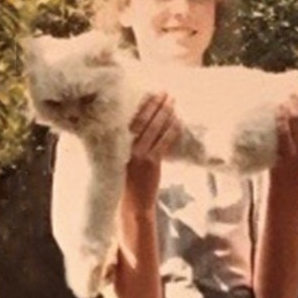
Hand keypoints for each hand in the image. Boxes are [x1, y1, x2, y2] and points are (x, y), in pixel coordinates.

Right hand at [124, 93, 181, 210]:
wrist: (133, 205)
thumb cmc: (130, 183)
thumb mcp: (125, 161)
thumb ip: (132, 146)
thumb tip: (145, 128)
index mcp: (119, 145)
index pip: (131, 120)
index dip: (142, 106)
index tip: (150, 93)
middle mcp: (128, 147)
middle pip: (144, 120)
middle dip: (156, 105)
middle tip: (166, 92)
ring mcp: (140, 155)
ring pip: (155, 128)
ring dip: (166, 113)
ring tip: (173, 102)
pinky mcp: (151, 163)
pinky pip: (163, 142)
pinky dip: (171, 130)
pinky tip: (177, 121)